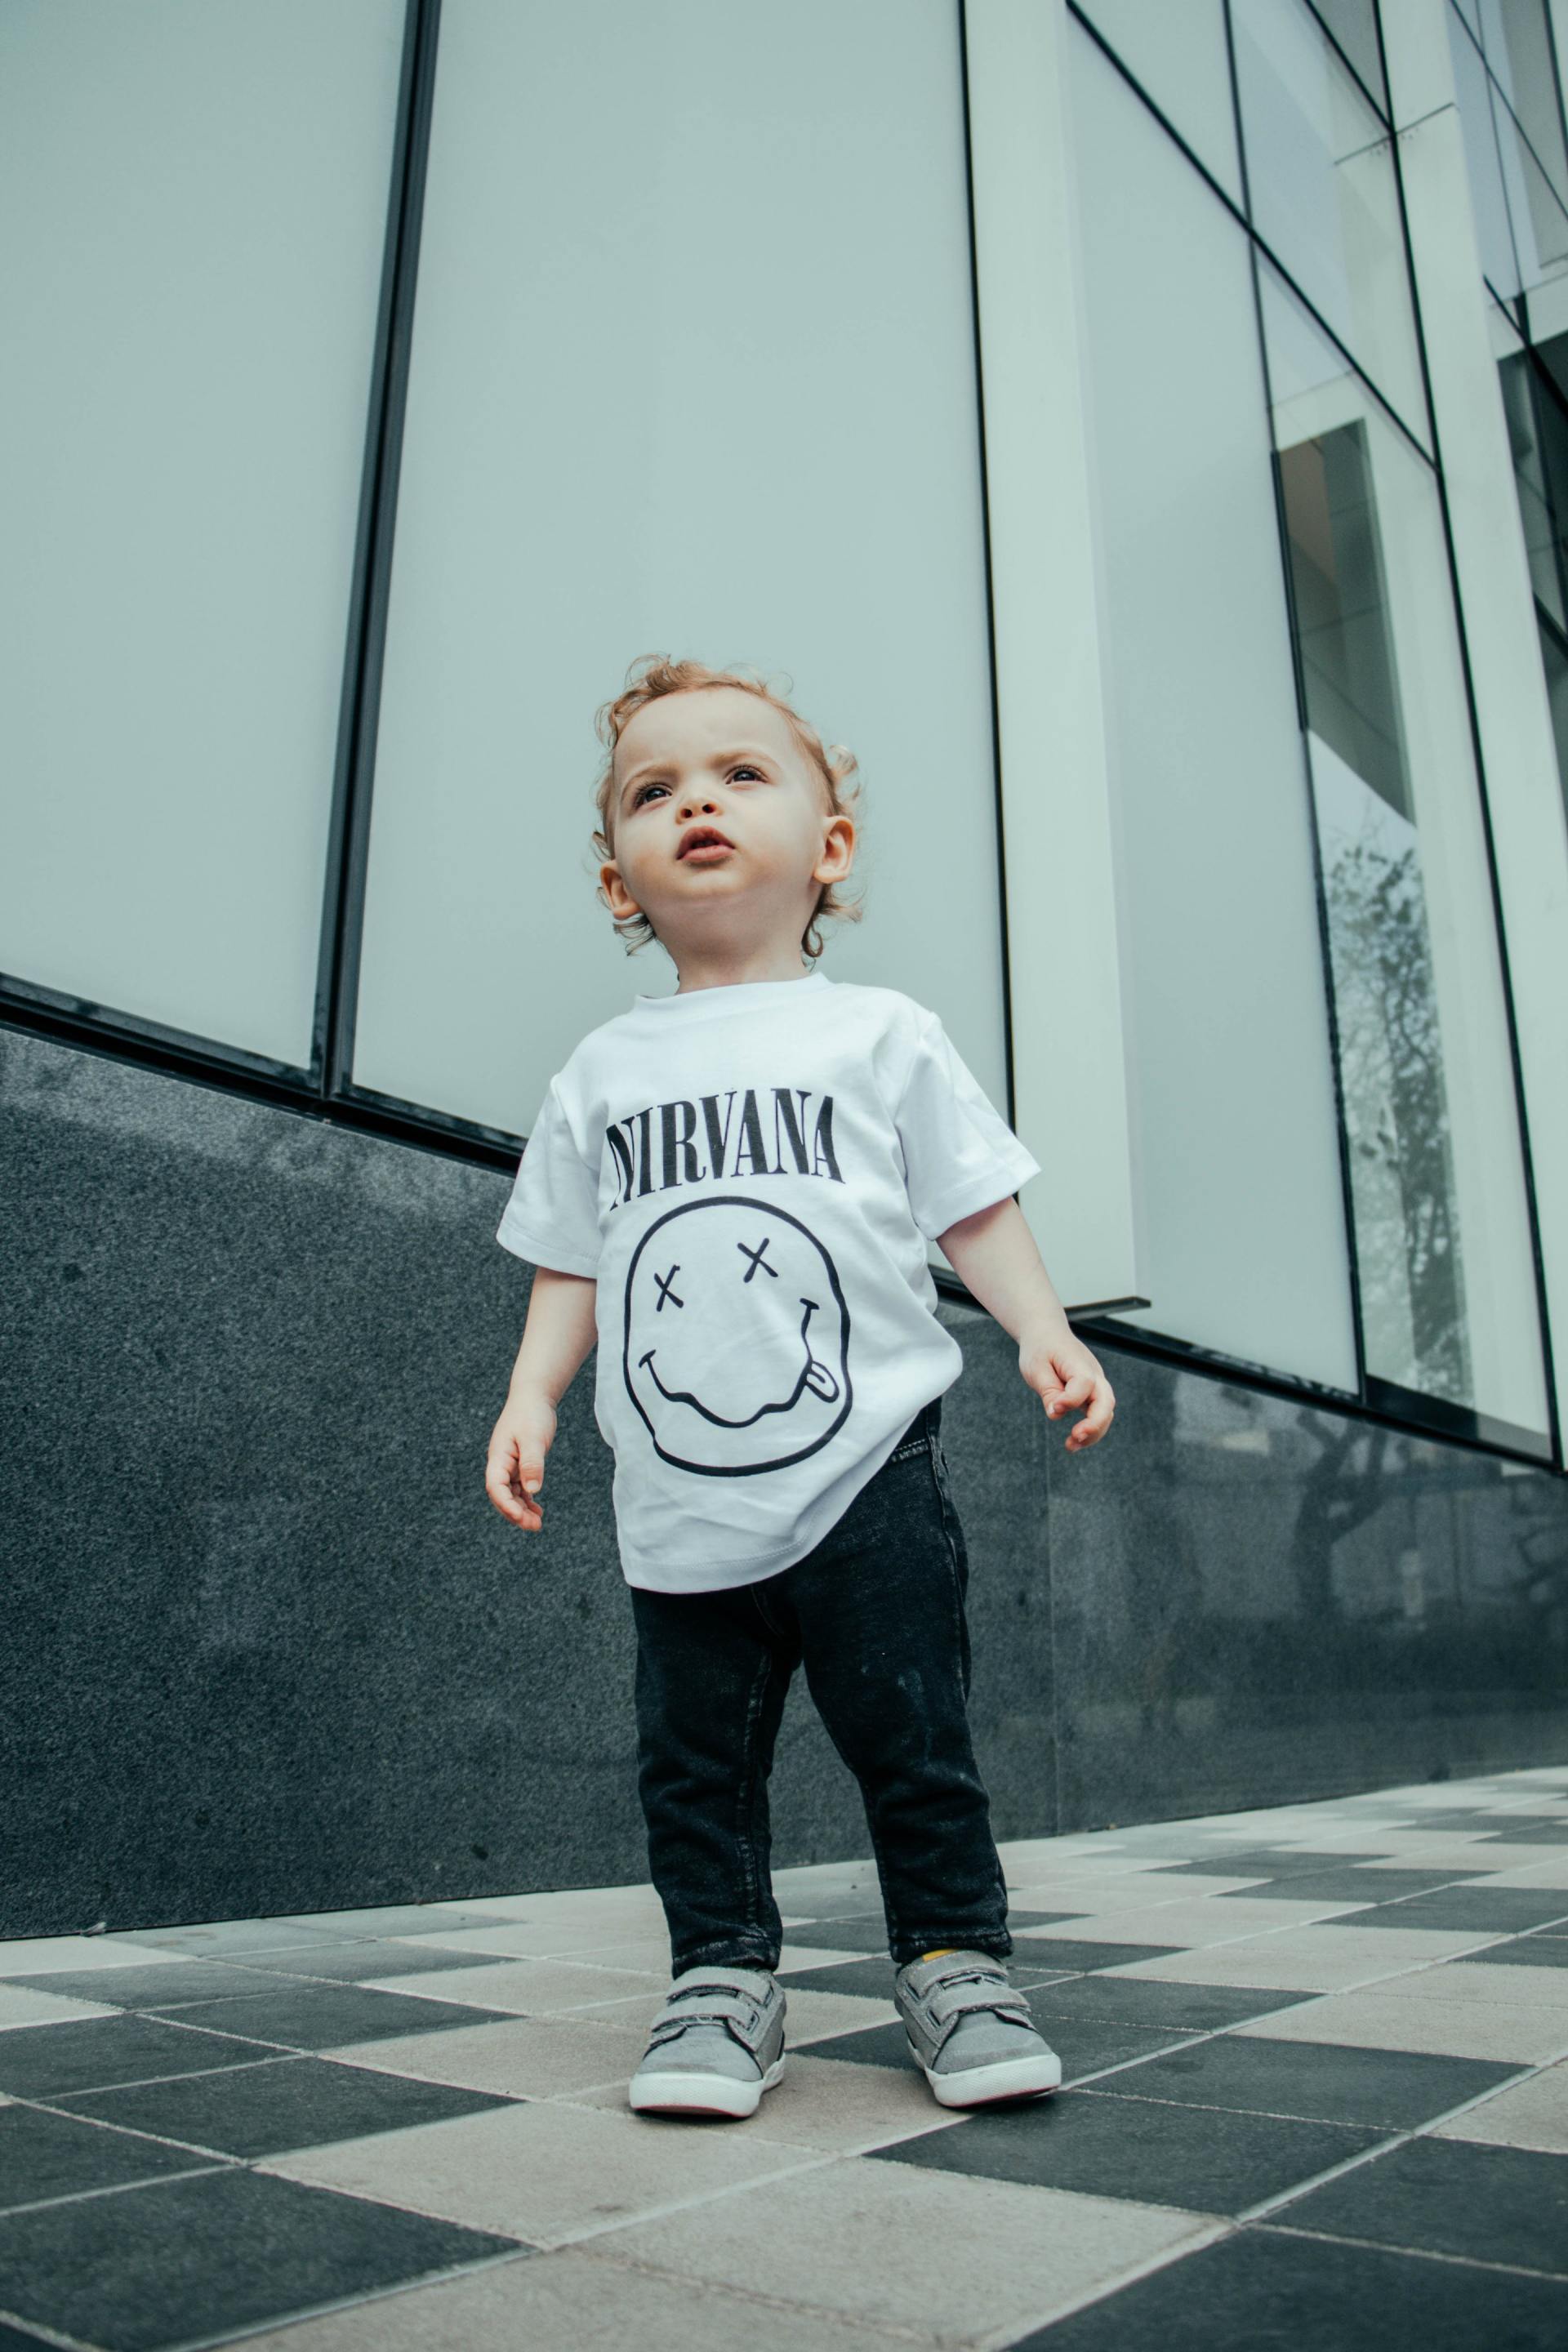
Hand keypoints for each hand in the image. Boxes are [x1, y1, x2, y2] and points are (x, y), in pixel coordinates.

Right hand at [485, 1392, 557, 1529]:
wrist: (533, 1397)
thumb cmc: (531, 1414)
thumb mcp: (534, 1438)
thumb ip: (532, 1463)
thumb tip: (533, 1489)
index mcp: (498, 1457)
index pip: (495, 1486)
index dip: (506, 1504)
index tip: (521, 1517)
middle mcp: (500, 1464)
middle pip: (501, 1495)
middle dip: (515, 1513)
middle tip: (534, 1526)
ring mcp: (509, 1465)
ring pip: (511, 1494)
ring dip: (522, 1510)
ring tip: (537, 1523)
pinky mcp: (520, 1464)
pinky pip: (520, 1488)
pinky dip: (527, 1500)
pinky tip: (538, 1510)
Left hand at [1019, 1331, 1114, 1452]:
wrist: (1047, 1335)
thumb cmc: (1040, 1349)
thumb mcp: (1036, 1367)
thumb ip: (1048, 1390)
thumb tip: (1056, 1414)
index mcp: (1079, 1363)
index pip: (1084, 1384)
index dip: (1071, 1399)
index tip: (1054, 1408)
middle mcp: (1094, 1375)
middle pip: (1106, 1402)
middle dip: (1094, 1424)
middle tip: (1075, 1437)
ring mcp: (1096, 1385)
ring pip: (1105, 1413)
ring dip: (1093, 1433)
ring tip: (1071, 1446)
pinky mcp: (1091, 1395)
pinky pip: (1097, 1415)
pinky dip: (1089, 1430)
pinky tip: (1073, 1442)